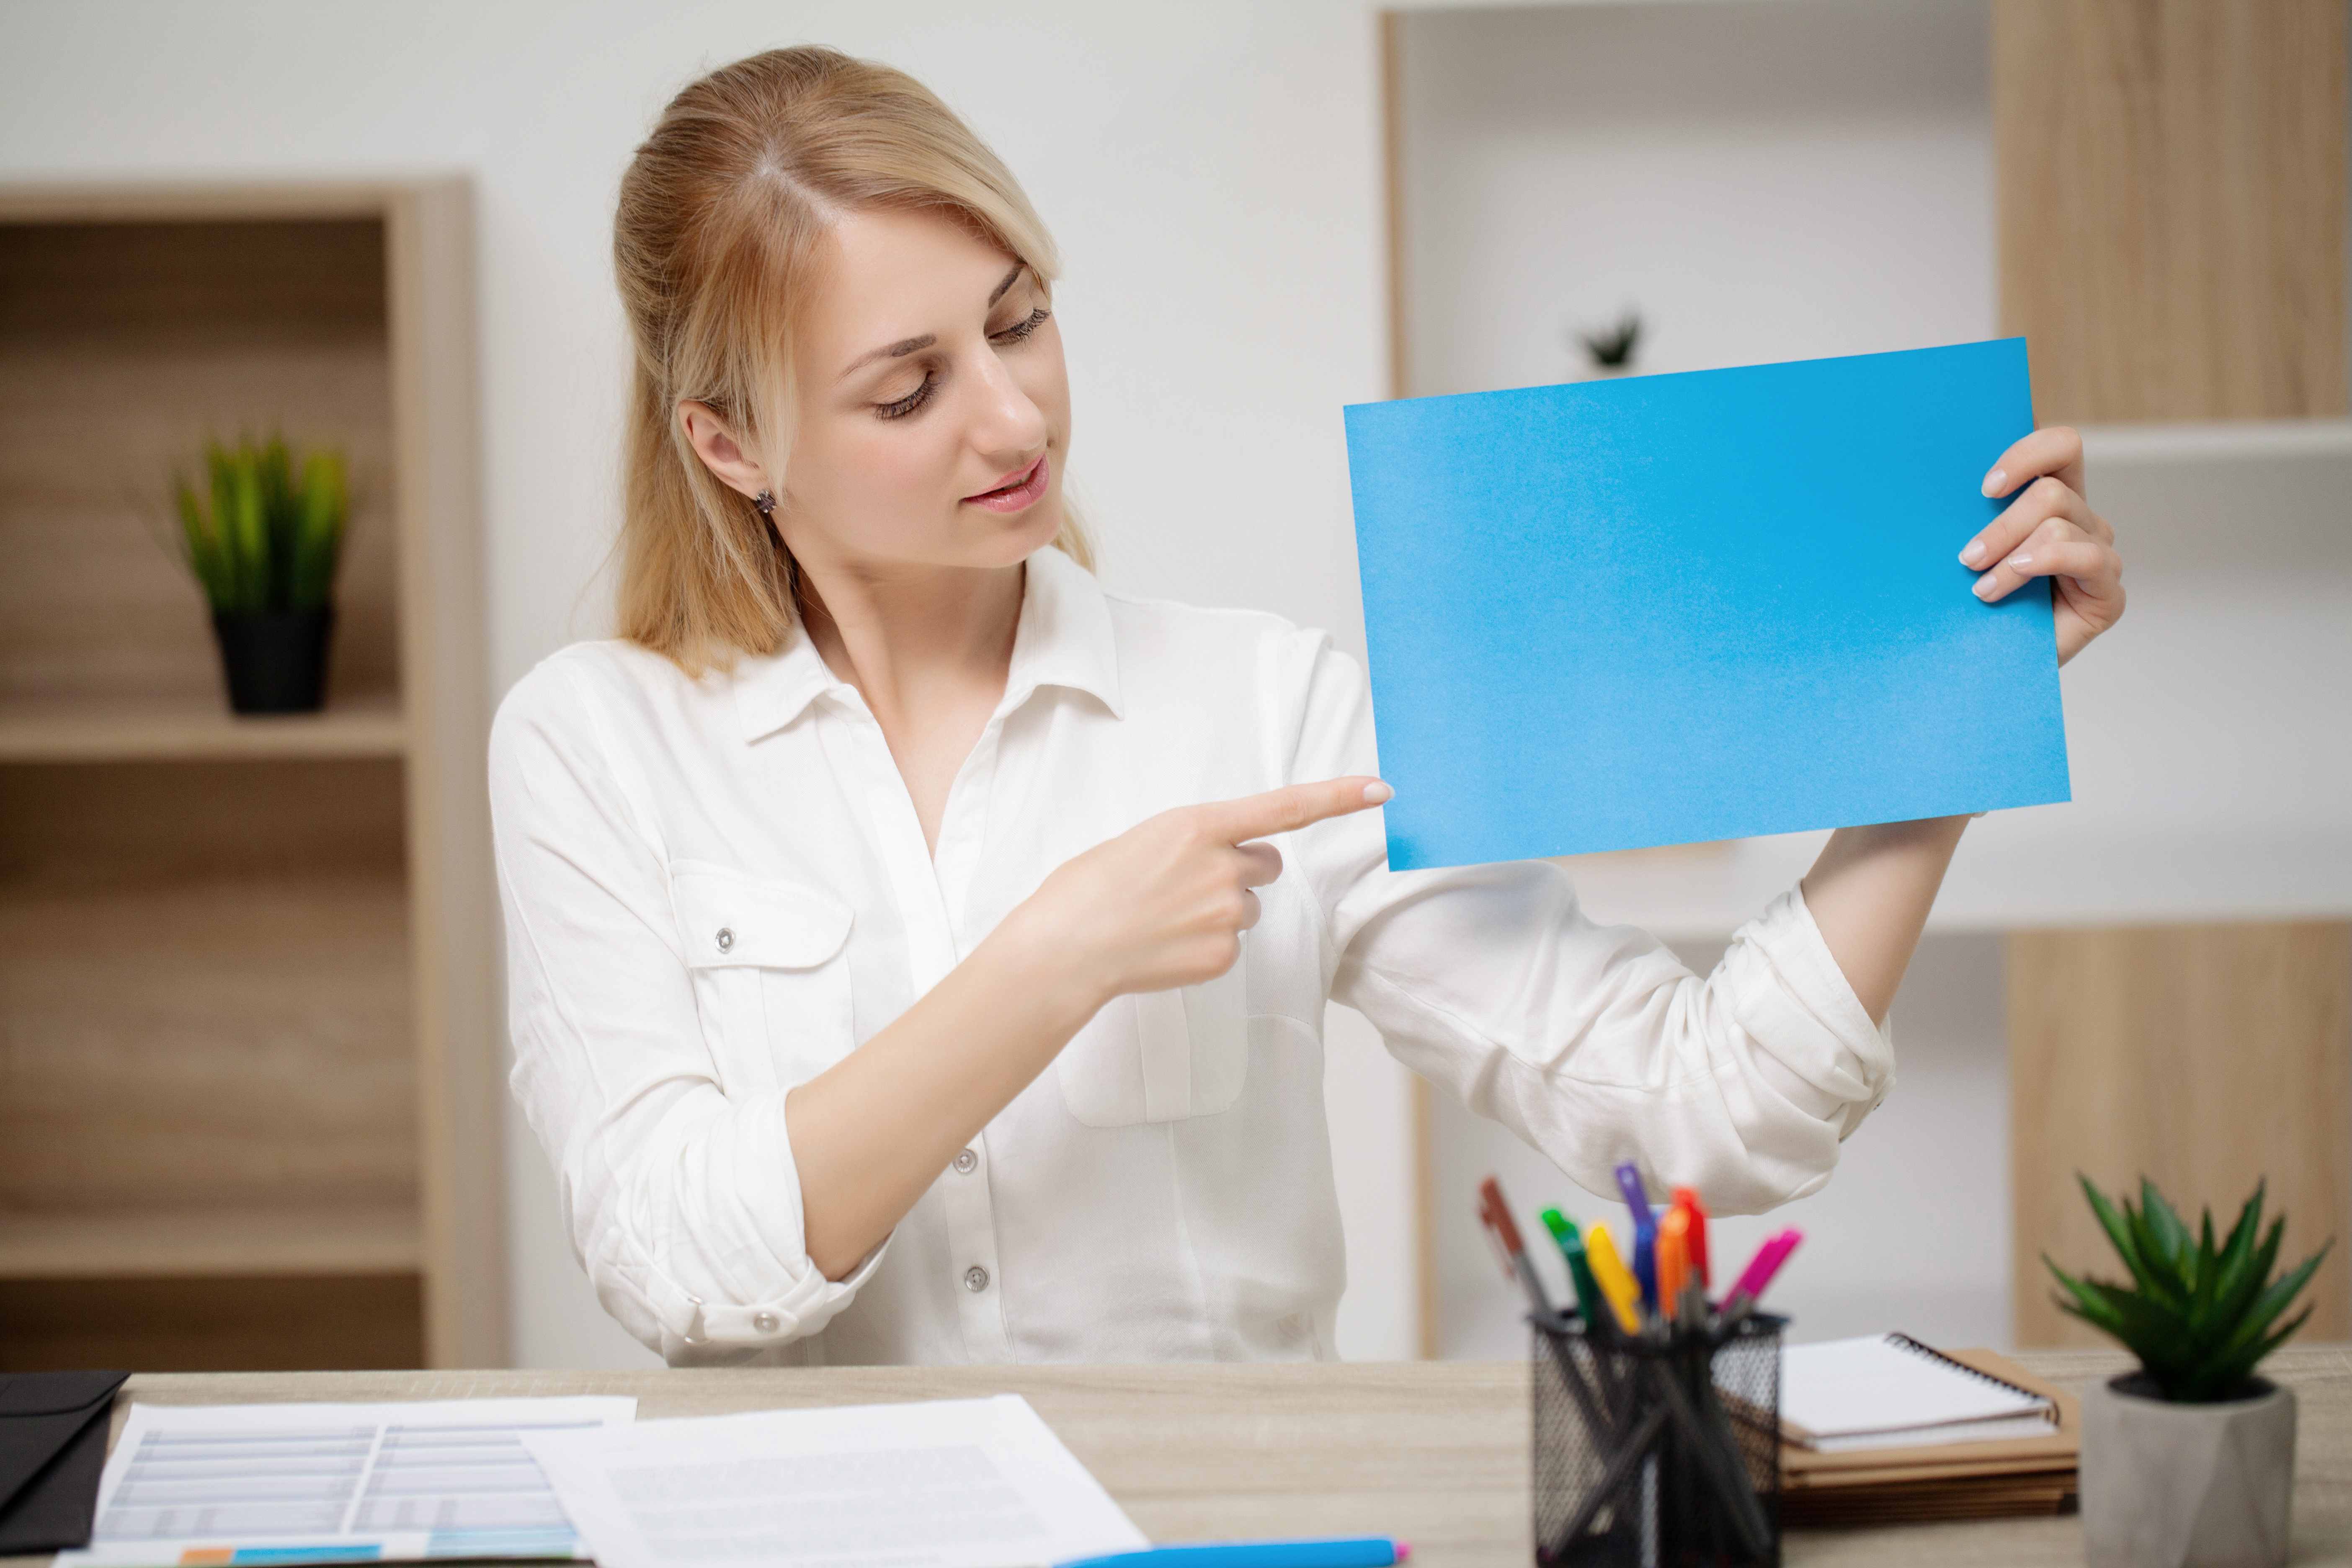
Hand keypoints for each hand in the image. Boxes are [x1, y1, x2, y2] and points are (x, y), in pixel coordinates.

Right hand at [1016, 776, 1390, 1007]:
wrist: (1065, 950)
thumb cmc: (1088, 889)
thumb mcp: (1140, 841)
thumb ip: (1191, 843)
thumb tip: (1214, 858)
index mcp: (1200, 826)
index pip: (1286, 807)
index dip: (1338, 797)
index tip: (1381, 789)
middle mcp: (1224, 867)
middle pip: (1264, 865)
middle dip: (1239, 872)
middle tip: (1185, 885)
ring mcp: (1227, 914)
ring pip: (1246, 908)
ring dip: (1217, 910)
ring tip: (1165, 919)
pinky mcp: (1223, 955)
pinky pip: (1230, 944)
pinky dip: (1204, 944)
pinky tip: (1166, 945)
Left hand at [1962, 425, 2124, 664]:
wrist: (1983, 665)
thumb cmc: (1971, 603)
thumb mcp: (1971, 549)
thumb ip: (1974, 514)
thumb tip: (1938, 483)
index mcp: (2054, 500)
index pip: (2061, 448)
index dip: (2027, 454)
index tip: (1985, 488)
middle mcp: (2083, 522)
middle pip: (2051, 493)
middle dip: (2001, 526)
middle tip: (1966, 558)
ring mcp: (2099, 556)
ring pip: (2059, 525)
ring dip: (2010, 556)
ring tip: (1982, 589)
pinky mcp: (2108, 593)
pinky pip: (2089, 558)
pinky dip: (2044, 564)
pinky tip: (2011, 581)